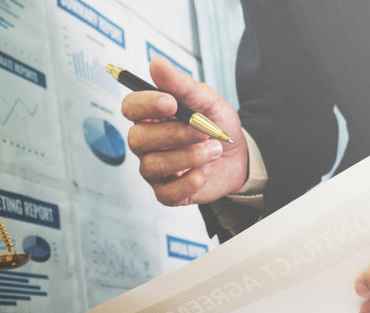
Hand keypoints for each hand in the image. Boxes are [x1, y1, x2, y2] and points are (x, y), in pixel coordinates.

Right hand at [121, 56, 247, 205]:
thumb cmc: (216, 125)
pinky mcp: (167, 192)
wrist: (239, 156)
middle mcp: (146, 142)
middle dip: (174, 134)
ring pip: (154, 166)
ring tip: (214, 150)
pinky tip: (205, 173)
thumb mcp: (206, 100)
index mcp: (150, 116)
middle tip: (204, 130)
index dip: (146, 105)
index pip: (131, 107)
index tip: (171, 103)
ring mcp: (154, 169)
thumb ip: (182, 85)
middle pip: (138, 139)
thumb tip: (157, 63)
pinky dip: (189, 183)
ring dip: (188, 157)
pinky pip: (167, 193)